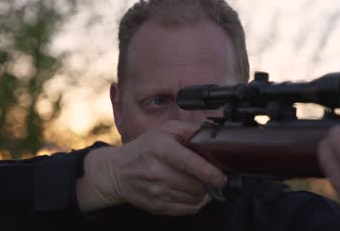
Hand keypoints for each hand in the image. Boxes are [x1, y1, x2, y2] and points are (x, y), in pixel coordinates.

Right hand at [77, 120, 225, 214]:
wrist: (118, 171)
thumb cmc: (145, 149)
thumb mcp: (165, 130)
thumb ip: (189, 130)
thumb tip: (212, 136)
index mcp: (160, 148)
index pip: (188, 162)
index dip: (208, 172)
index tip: (221, 178)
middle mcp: (156, 171)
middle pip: (194, 185)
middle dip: (206, 182)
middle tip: (207, 176)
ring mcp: (155, 191)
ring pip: (192, 199)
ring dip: (201, 193)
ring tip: (196, 183)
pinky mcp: (155, 206)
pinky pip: (185, 210)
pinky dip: (193, 203)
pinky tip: (189, 193)